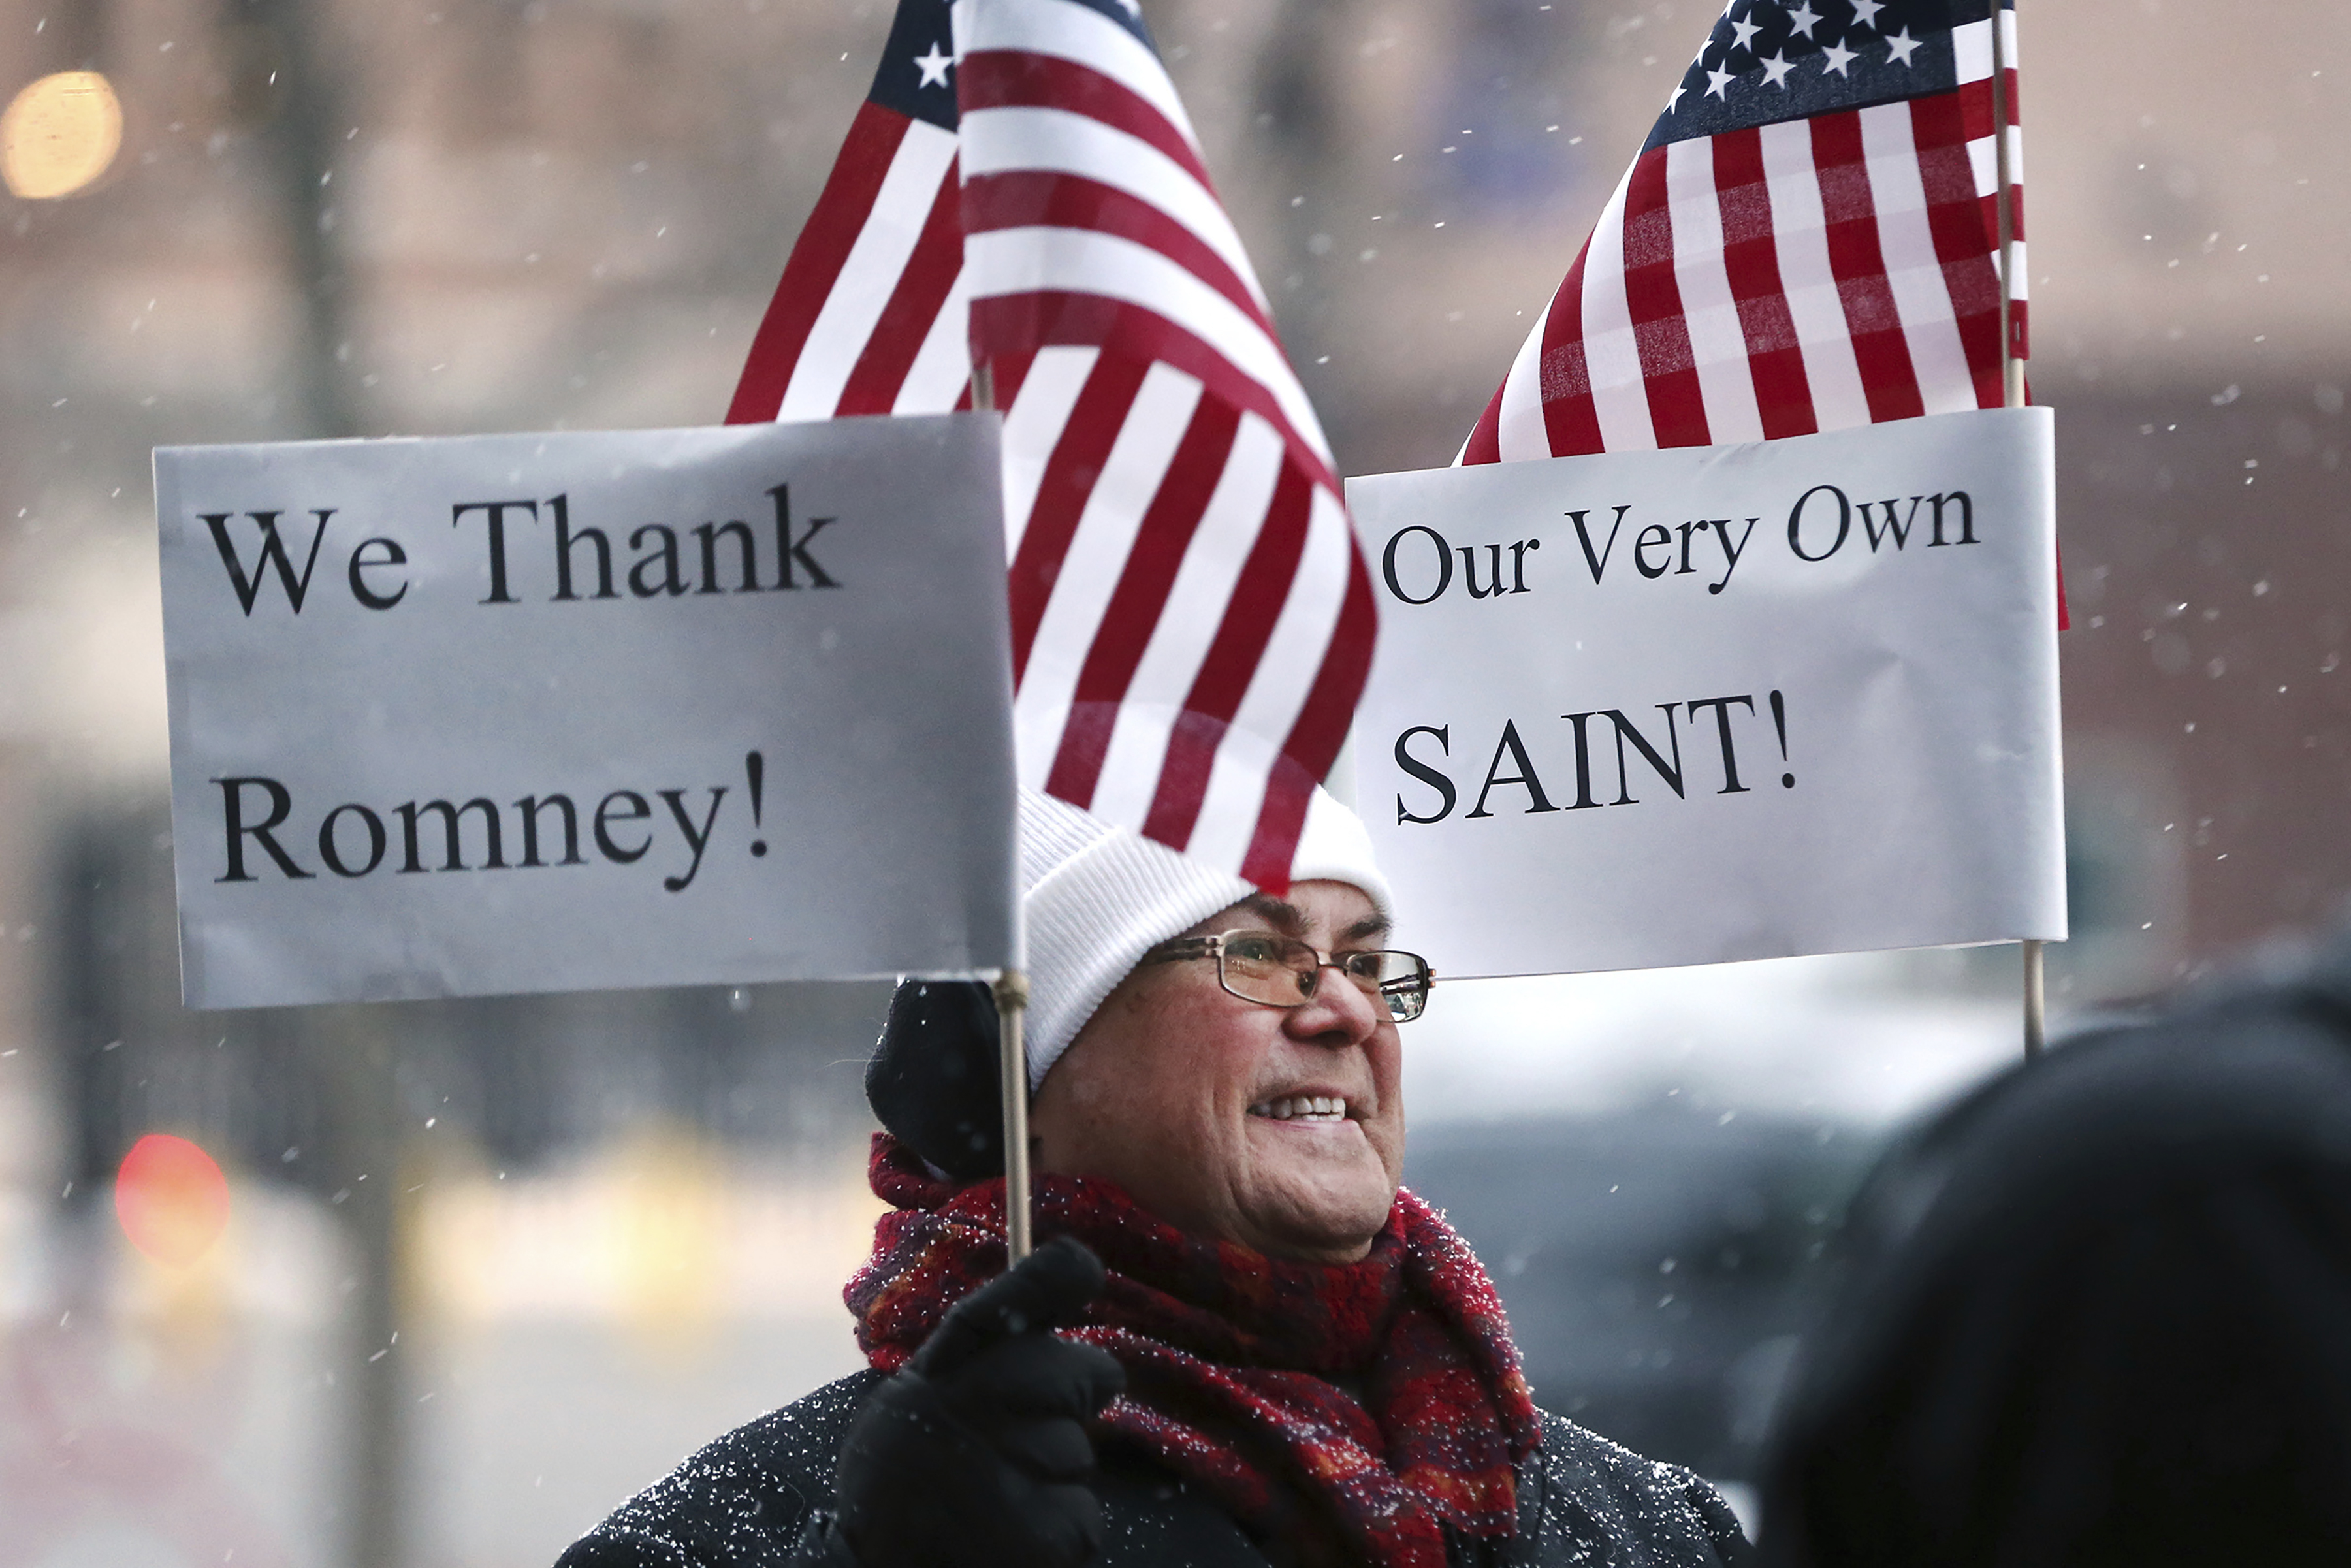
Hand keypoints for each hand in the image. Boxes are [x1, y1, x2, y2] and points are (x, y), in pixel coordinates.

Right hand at [832, 1237, 1125, 1567]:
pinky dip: (1059, 1529)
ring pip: (1083, 1451)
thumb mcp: (914, 1398)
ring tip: (998, 1498)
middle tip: (1021, 1435)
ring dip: (1055, 1474)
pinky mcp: (1054, 1532)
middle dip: (1070, 1400)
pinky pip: (1085, 1514)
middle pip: (1091, 1373)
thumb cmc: (898, 1483)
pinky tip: (1011, 1534)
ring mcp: (1023, 1467)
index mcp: (944, 1372)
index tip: (1081, 1269)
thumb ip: (976, 1349)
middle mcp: (985, 1405)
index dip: (1062, 1276)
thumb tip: (1059, 1276)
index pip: (1018, 1297)